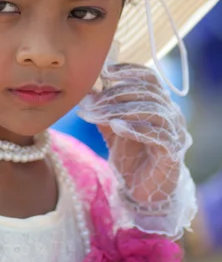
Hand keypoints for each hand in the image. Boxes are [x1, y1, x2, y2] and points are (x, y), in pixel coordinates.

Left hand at [79, 63, 191, 209]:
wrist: (141, 191)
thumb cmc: (130, 155)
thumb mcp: (112, 127)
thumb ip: (103, 108)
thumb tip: (86, 89)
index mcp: (160, 103)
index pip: (150, 78)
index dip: (129, 71)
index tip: (107, 71)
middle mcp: (171, 114)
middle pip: (148, 92)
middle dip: (117, 93)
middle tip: (94, 100)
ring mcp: (175, 132)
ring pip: (153, 110)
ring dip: (123, 109)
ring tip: (100, 113)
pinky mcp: (173, 152)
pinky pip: (157, 135)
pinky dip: (135, 128)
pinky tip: (116, 126)